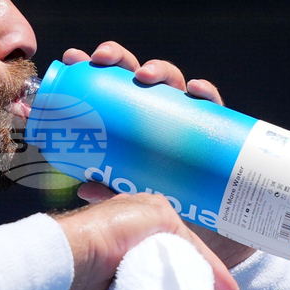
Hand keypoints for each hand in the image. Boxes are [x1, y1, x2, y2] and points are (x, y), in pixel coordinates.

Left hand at [54, 193, 237, 289]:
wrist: (73, 257)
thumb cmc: (114, 229)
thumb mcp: (159, 215)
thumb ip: (184, 235)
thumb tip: (197, 263)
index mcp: (145, 221)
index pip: (186, 245)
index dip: (209, 265)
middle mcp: (135, 245)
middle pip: (173, 267)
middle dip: (191, 282)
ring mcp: (123, 273)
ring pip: (159, 289)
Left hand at [63, 41, 256, 269]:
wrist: (207, 231)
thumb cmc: (163, 201)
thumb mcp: (133, 196)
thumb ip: (112, 190)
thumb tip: (84, 188)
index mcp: (134, 118)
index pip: (112, 85)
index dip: (93, 67)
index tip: (73, 58)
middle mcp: (160, 112)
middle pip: (138, 74)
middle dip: (119, 57)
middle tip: (101, 59)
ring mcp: (188, 119)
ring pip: (174, 82)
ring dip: (158, 69)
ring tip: (143, 76)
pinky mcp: (216, 132)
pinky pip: (214, 107)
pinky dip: (206, 93)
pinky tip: (194, 90)